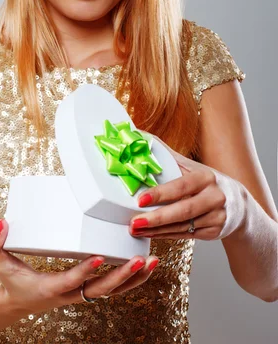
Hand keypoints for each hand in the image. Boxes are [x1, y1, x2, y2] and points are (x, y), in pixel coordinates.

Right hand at [0, 218, 159, 315]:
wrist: (17, 302)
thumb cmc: (10, 281)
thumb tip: (2, 223)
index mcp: (49, 288)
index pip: (70, 281)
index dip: (84, 272)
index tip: (99, 258)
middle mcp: (69, 295)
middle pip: (100, 290)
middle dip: (121, 275)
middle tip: (139, 259)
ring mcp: (80, 294)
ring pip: (113, 292)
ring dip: (133, 278)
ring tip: (152, 261)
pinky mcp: (87, 290)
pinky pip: (114, 288)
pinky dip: (131, 279)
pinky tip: (146, 265)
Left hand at [129, 140, 247, 240]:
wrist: (239, 205)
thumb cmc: (208, 182)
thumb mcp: (193, 167)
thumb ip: (168, 156)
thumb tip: (141, 137)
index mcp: (206, 177)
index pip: (181, 186)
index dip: (160, 193)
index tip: (140, 200)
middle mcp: (215, 198)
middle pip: (183, 210)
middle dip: (157, 218)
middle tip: (134, 223)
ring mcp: (216, 217)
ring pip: (182, 226)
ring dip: (156, 230)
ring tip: (135, 229)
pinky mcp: (213, 233)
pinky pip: (185, 236)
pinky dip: (165, 235)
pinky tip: (149, 234)